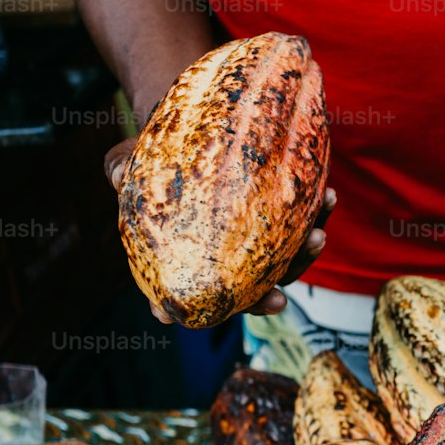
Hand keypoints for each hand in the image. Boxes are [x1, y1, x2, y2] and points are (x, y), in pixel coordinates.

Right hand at [105, 139, 336, 323]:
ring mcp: (261, 238)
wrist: (199, 123)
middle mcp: (230, 258)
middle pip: (251, 289)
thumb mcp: (131, 159)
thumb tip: (117, 177)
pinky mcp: (285, 212)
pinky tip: (327, 196)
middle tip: (278, 299)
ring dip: (305, 256)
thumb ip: (123, 170)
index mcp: (192, 259)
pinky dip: (318, 211)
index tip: (197, 321)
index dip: (191, 311)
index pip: (196, 294)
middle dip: (265, 298)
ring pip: (287, 261)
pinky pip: (307, 218)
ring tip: (317, 235)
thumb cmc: (158, 151)